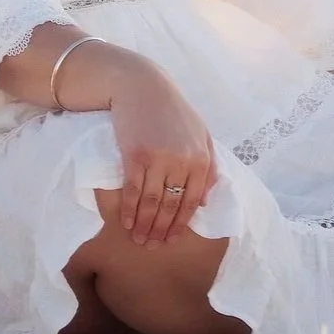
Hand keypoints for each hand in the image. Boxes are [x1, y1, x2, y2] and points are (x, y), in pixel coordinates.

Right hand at [69, 43, 215, 246]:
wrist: (142, 86)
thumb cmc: (171, 110)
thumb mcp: (200, 133)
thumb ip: (208, 165)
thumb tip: (203, 202)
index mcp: (201, 158)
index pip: (192, 202)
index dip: (180, 224)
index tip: (170, 240)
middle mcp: (182, 162)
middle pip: (171, 206)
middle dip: (161, 230)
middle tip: (151, 246)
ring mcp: (158, 159)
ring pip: (151, 203)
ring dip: (144, 225)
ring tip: (139, 240)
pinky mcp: (135, 156)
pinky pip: (133, 191)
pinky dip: (129, 210)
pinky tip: (126, 222)